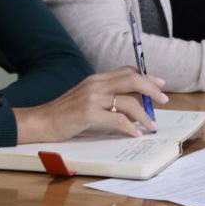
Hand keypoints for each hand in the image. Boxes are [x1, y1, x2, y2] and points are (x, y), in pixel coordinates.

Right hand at [14, 66, 167, 143]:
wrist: (40, 121)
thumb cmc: (62, 113)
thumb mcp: (84, 97)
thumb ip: (104, 96)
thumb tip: (129, 104)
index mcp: (96, 79)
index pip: (126, 71)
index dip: (146, 76)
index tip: (160, 84)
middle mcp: (96, 84)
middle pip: (132, 80)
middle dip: (152, 89)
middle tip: (164, 100)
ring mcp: (92, 98)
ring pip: (129, 101)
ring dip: (145, 115)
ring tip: (151, 125)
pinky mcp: (88, 114)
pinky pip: (118, 119)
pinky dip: (130, 127)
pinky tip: (135, 134)